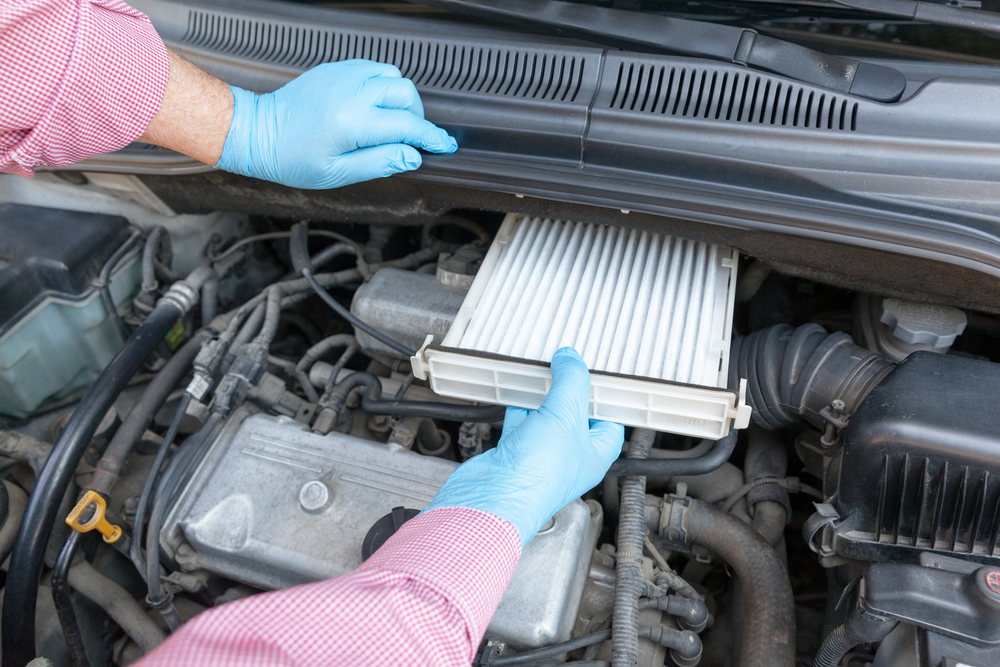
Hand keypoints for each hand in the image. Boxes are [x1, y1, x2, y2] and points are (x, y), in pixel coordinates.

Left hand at [215, 60, 456, 188]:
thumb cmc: (292, 159)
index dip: (430, 138)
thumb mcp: (338, 174)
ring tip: (392, 122)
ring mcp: (343, 76)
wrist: (259, 133)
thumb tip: (412, 157)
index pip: (407, 126)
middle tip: (413, 138)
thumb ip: (379, 163)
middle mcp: (351, 93)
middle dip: (417, 117)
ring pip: (393, 77)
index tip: (445, 145)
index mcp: (352, 123)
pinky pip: (374, 69)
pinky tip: (375, 106)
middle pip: (406, 95)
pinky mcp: (336, 69)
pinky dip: (383, 85)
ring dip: (401, 99)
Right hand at [424, 348, 624, 546]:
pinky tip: (517, 388)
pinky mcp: (514, 452)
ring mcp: (539, 455)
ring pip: (545, 418)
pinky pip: (520, 422)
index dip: (604, 399)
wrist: (493, 497)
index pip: (609, 423)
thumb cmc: (537, 475)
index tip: (597, 375)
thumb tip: (571, 358)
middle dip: (570, 391)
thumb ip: (571, 381)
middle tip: (567, 366)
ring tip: (543, 370)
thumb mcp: (565, 415)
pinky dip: (518, 404)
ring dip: (543, 396)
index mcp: (593, 455)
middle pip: (575, 417)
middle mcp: (568, 458)